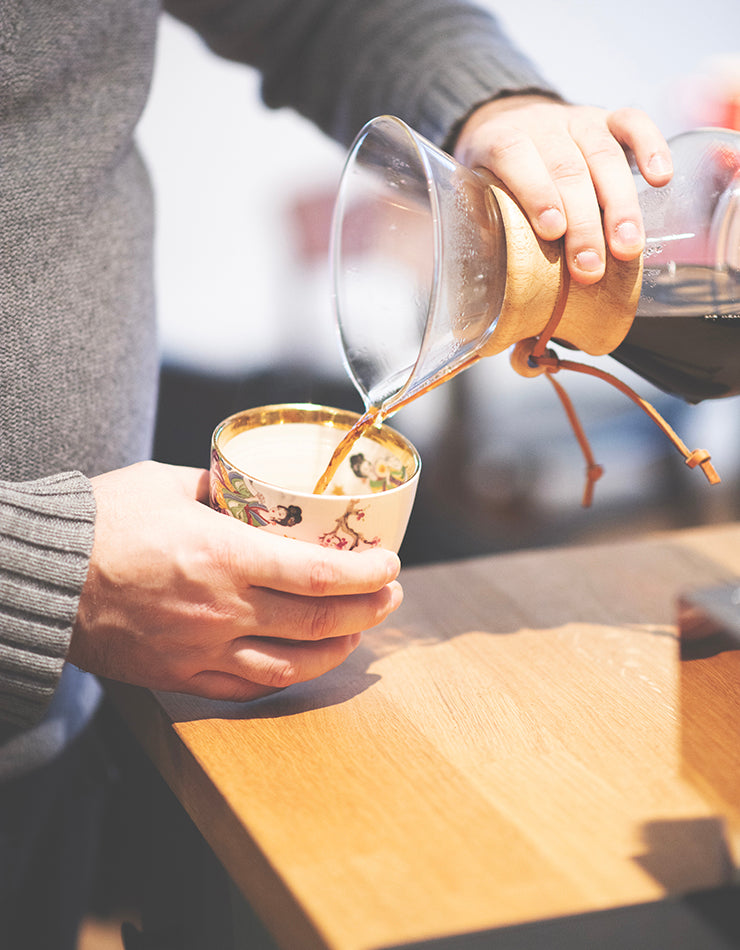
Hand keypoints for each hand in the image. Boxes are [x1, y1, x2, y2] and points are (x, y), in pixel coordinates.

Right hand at [68, 461, 401, 701]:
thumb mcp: (166, 484)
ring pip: (290, 667)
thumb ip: (219, 488)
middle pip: (317, 623)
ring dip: (337, 652)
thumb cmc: (101, 523)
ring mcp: (201, 650)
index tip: (391, 564)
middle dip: (368, 611)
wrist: (41, 580)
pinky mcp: (179, 676)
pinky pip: (244, 690)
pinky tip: (300, 664)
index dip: (366, 573)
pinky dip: (284, 679)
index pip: (318, 573)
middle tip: (390, 595)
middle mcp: (221, 609)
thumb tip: (249, 487)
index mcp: (223, 555)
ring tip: (358, 633)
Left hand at [452, 95, 672, 284]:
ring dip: (619, 205)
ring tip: (627, 248)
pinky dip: (651, 148)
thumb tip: (480, 269)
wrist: (510, 120)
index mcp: (500, 139)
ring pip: (603, 154)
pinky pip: (633, 124)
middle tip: (591, 267)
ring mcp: (577, 120)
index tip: (552, 231)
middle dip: (582, 221)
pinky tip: (662, 180)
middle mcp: (541, 126)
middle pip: (567, 168)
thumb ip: (476, 217)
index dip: (536, 192)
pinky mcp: (608, 118)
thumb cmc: (493, 173)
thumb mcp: (474, 189)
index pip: (516, 156)